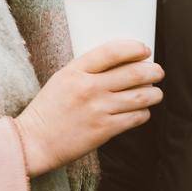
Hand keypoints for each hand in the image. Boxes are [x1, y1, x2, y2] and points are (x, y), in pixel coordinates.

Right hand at [14, 39, 163, 177]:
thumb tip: (122, 63)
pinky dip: (144, 113)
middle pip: (133, 73)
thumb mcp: (62, 79)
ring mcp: (98, 109)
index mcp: (76, 71)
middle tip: (158, 71)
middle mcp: (88, 88)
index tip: (145, 50)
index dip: (134, 48)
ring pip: (140, 96)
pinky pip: (135, 117)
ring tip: (155, 92)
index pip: (112, 51)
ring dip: (154, 93)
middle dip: (152, 71)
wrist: (34, 142)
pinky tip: (142, 111)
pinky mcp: (104, 130)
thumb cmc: (49, 109)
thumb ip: (87, 69)